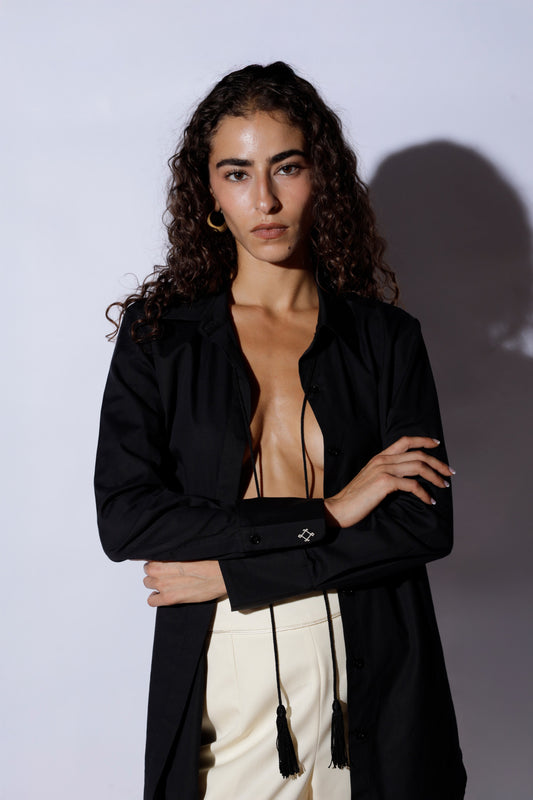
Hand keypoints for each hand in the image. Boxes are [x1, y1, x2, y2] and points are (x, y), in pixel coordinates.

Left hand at [143, 560, 226, 606]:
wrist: (221, 575)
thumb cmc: (211, 562)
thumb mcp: (191, 550)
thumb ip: (176, 552)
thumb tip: (172, 554)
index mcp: (167, 556)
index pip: (150, 558)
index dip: (157, 561)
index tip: (162, 563)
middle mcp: (162, 570)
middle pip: (148, 570)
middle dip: (155, 571)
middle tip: (167, 572)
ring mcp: (164, 585)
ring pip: (148, 583)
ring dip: (155, 583)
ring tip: (167, 583)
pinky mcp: (170, 598)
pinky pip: (152, 600)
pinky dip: (155, 598)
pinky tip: (163, 595)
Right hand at [324, 436, 453, 528]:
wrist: (339, 508)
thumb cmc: (356, 498)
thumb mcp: (371, 479)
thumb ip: (387, 473)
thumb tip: (406, 478)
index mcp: (380, 457)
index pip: (405, 441)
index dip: (423, 440)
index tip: (437, 444)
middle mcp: (383, 460)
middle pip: (418, 455)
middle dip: (437, 463)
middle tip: (449, 473)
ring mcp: (384, 470)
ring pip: (419, 467)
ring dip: (435, 476)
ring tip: (443, 486)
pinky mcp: (385, 483)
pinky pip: (413, 485)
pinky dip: (425, 493)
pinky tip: (430, 500)